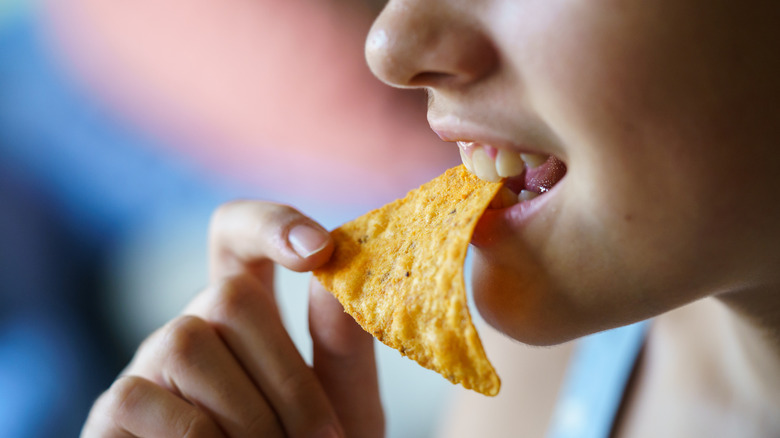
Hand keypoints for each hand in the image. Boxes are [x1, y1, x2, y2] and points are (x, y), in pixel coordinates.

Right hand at [82, 201, 383, 436]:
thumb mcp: (342, 403)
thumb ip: (342, 344)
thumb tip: (332, 271)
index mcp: (249, 313)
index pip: (238, 234)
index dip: (270, 223)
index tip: (319, 247)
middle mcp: (194, 325)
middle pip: (227, 296)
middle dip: (287, 377)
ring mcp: (150, 364)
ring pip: (188, 345)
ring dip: (251, 419)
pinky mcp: (117, 408)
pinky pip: (151, 400)